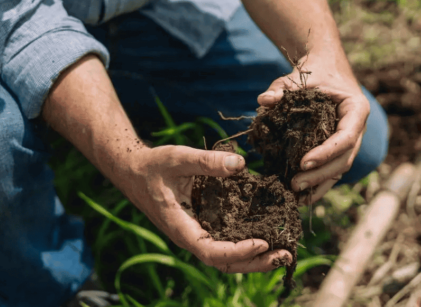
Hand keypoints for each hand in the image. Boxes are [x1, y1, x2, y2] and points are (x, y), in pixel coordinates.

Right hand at [121, 145, 291, 272]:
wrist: (134, 171)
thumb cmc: (153, 166)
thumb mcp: (177, 157)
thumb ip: (206, 161)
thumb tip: (240, 163)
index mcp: (180, 226)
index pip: (210, 251)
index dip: (237, 252)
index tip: (261, 243)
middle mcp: (190, 236)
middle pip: (224, 263)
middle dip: (255, 263)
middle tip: (286, 255)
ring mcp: (197, 234)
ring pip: (227, 258)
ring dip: (256, 258)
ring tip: (285, 252)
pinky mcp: (203, 227)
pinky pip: (226, 243)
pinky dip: (247, 245)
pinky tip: (269, 236)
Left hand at [258, 54, 369, 204]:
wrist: (326, 68)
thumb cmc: (315, 72)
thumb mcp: (298, 76)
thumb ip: (281, 88)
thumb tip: (263, 100)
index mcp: (356, 109)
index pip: (346, 137)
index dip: (326, 153)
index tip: (303, 163)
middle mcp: (357, 128)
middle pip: (344, 159)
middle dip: (320, 175)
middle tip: (294, 185)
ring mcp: (351, 141)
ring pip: (340, 169)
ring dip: (319, 184)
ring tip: (295, 195)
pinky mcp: (339, 149)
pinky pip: (332, 170)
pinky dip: (319, 184)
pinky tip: (301, 197)